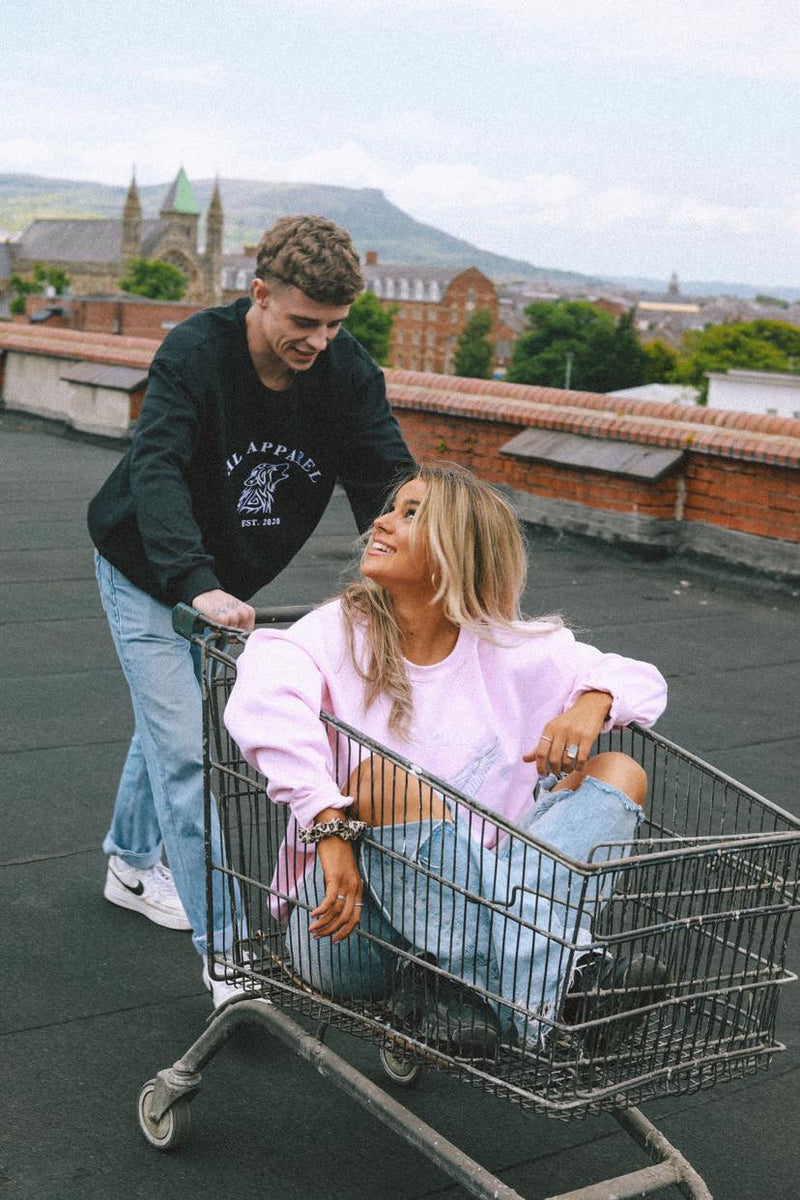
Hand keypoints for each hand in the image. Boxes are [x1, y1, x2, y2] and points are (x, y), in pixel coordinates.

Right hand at [192, 588, 255, 630]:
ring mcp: (234, 617)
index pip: (248, 632)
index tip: (232, 633)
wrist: (207, 593)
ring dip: (222, 630)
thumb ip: (240, 622)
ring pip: (229, 633)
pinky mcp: (223, 619)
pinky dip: (216, 628)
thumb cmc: (220, 602)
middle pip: (238, 635)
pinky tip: (214, 620)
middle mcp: (243, 614)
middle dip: (230, 633)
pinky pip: (221, 631)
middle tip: (223, 624)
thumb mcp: (235, 610)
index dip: (239, 635)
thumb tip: (239, 637)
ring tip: (218, 620)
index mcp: (249, 612)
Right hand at [310, 813, 363, 942]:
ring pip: (336, 913)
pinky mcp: (335, 877)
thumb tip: (330, 906)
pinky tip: (312, 915)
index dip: (346, 932)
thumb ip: (338, 889)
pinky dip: (321, 911)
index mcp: (358, 888)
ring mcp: (346, 882)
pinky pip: (329, 901)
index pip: (356, 918)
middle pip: (346, 919)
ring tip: (312, 930)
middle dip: (331, 931)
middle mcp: (355, 887)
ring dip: (323, 924)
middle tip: (318, 937)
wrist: (334, 831)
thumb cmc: (335, 853)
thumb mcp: (340, 874)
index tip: (335, 940)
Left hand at [523, 690, 612, 775]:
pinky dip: (579, 766)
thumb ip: (539, 746)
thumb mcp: (552, 729)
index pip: (540, 752)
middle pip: (554, 758)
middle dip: (555, 770)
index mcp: (549, 729)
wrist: (589, 706)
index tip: (542, 774)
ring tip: (567, 769)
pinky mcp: (588, 737)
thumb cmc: (569, 721)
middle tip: (556, 773)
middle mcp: (561, 730)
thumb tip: (524, 759)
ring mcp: (575, 734)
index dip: (540, 766)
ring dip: (567, 769)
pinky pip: (582, 758)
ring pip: (568, 760)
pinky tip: (578, 766)